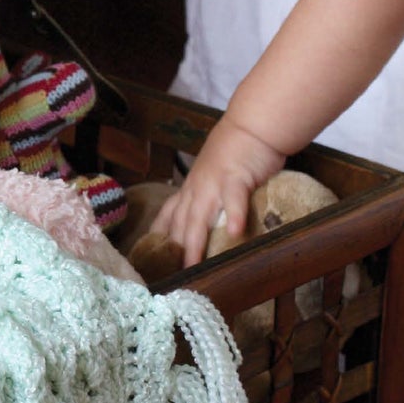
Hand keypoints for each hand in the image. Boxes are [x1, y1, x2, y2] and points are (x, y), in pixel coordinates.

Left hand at [152, 114, 285, 268]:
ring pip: (200, 216)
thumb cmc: (236, 150)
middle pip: (180, 223)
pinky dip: (234, 214)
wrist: (252, 124)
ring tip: (193, 266)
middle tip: (169, 277)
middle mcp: (196, 189)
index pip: (168, 216)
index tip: (151, 259)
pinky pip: (234, 197)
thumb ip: (209, 196)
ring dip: (195, 243)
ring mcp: (214, 183)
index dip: (159, 238)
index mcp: (190, 188)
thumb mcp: (214, 175)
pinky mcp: (237, 177)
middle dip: (173, 251)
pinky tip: (236, 232)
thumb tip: (209, 222)